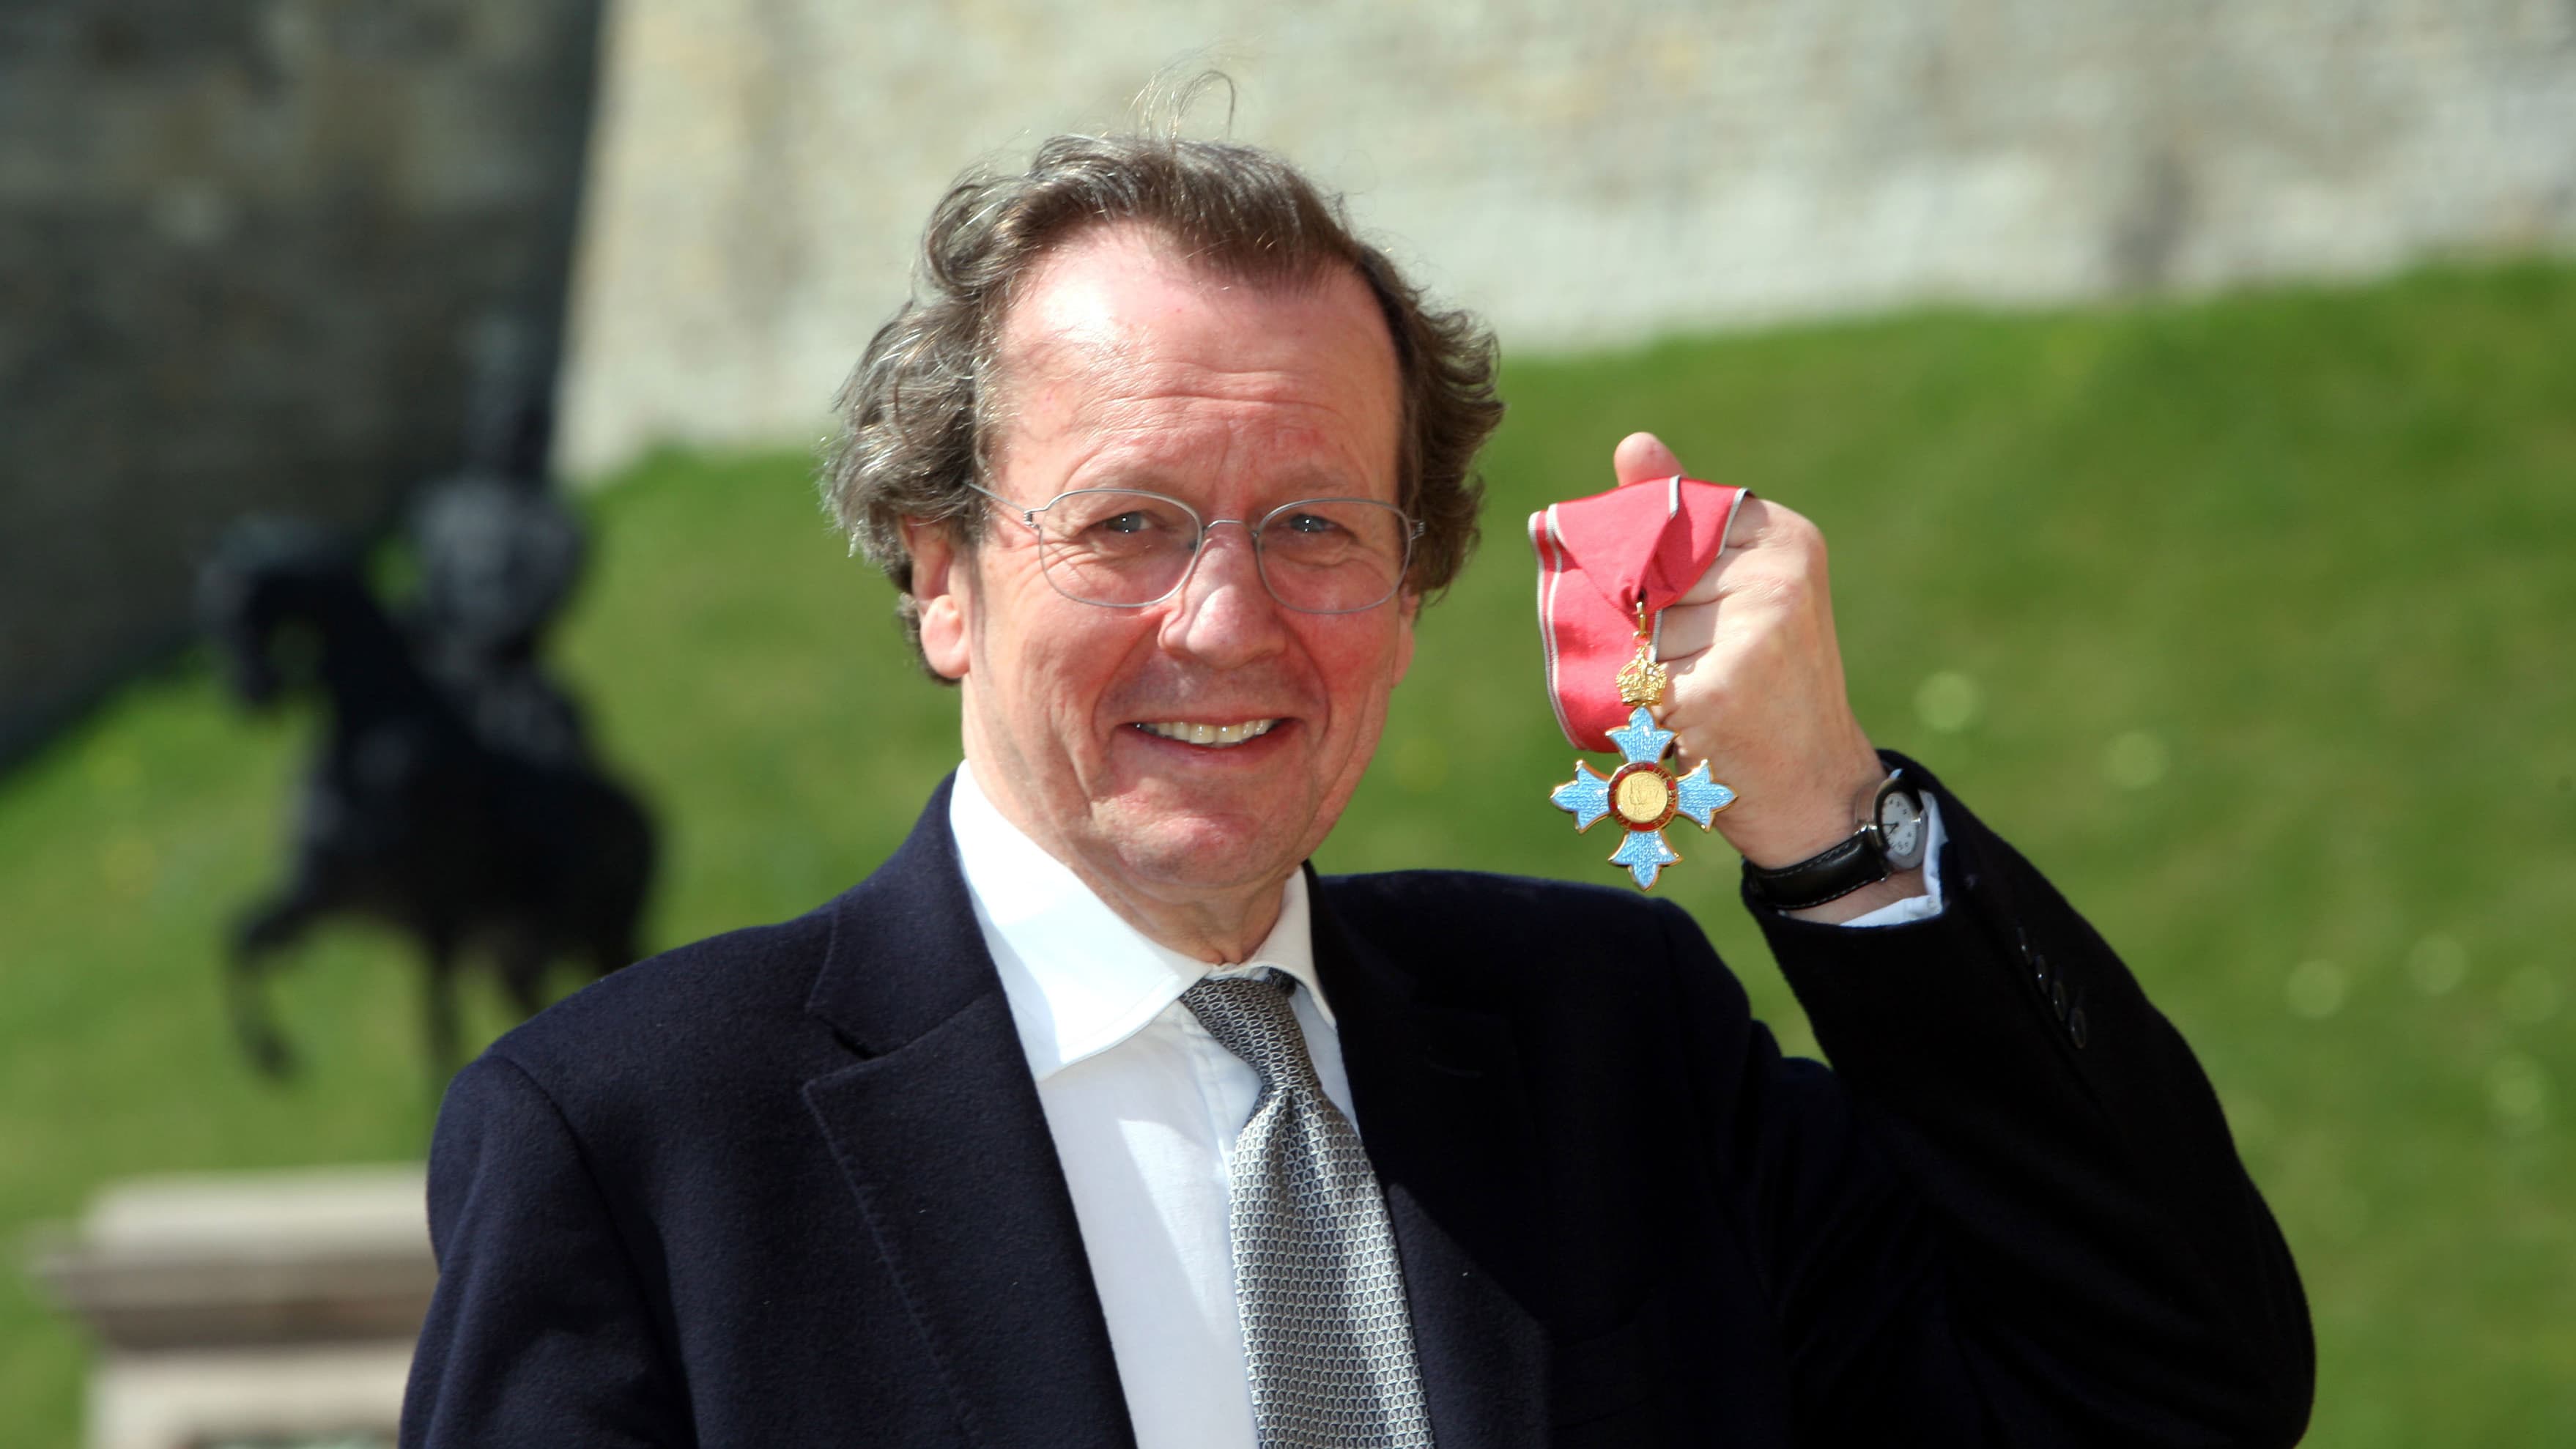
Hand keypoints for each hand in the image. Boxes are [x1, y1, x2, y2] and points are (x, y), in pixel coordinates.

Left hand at [1611, 433, 1920, 920]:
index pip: (1667, 523)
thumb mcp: (1742, 587)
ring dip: (1647, 671)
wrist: (1817, 791)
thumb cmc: (1769, 686)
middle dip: (1650, 627)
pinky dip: (1645, 711)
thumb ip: (1683, 520)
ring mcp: (1752, 635)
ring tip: (1705, 698)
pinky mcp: (1717, 692)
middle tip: (1709, 669)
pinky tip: (1691, 728)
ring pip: (1637, 634)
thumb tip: (1634, 443)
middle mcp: (1776, 577)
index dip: (1658, 576)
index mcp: (1784, 538)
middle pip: (1643, 580)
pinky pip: (1635, 684)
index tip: (1695, 616)